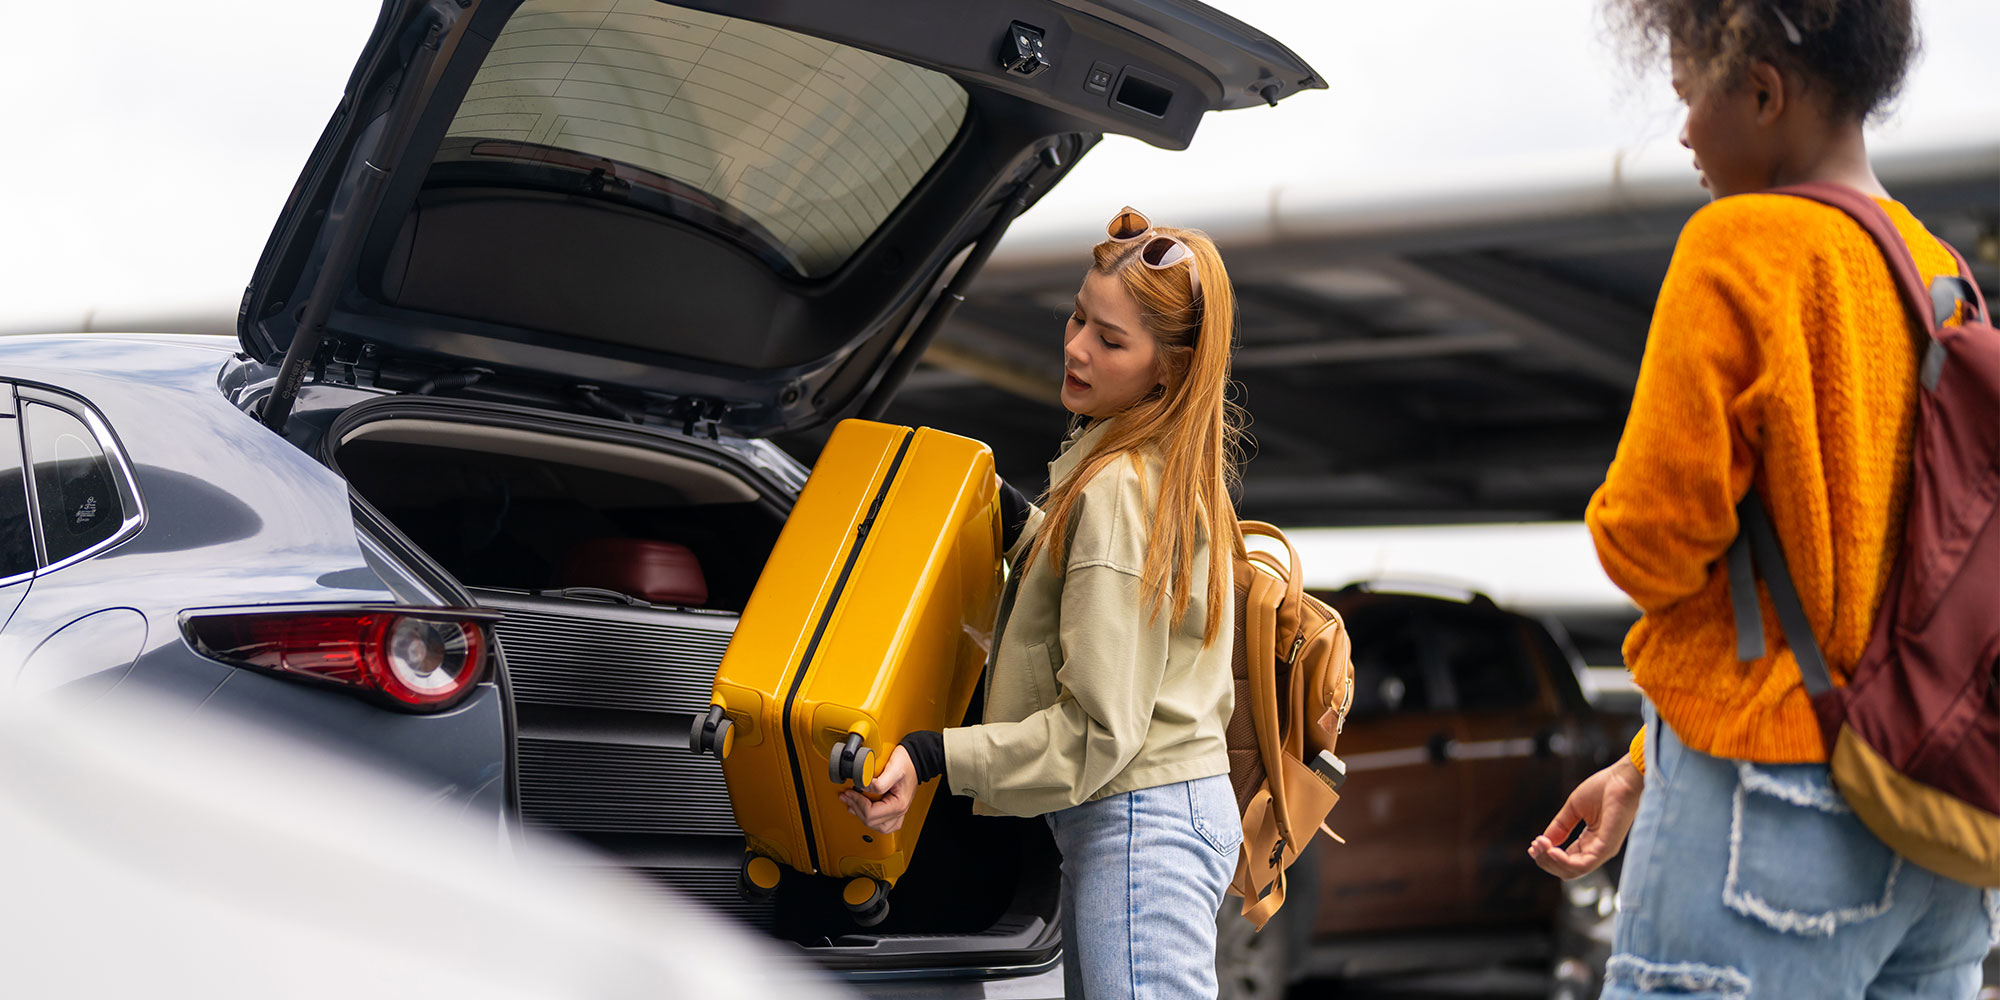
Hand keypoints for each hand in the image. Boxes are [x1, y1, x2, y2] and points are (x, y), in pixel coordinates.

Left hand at [839, 745, 917, 834]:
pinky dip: (870, 817)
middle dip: (856, 808)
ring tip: (852, 803)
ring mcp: (897, 812)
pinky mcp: (894, 809)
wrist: (915, 759)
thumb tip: (863, 788)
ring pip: (875, 826)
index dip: (857, 803)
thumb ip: (879, 782)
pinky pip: (881, 822)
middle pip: (871, 822)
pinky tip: (862, 808)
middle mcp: (899, 812)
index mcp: (898, 805)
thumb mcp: (893, 769)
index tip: (850, 792)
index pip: (871, 814)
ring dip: (861, 815)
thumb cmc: (907, 763)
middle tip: (847, 796)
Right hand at [1529, 753, 1643, 878]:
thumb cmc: (1604, 788)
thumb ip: (1560, 826)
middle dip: (1546, 860)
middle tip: (1533, 846)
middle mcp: (1597, 849)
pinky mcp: (1607, 849)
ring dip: (1551, 861)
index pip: (1566, 858)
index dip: (1547, 855)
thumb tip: (1545, 841)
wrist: (1623, 778)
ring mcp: (1603, 851)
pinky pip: (1583, 865)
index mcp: (1590, 840)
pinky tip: (1551, 849)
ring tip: (1540, 846)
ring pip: (1572, 871)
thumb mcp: (1574, 808)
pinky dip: (1563, 861)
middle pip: (1567, 869)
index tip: (1532, 846)